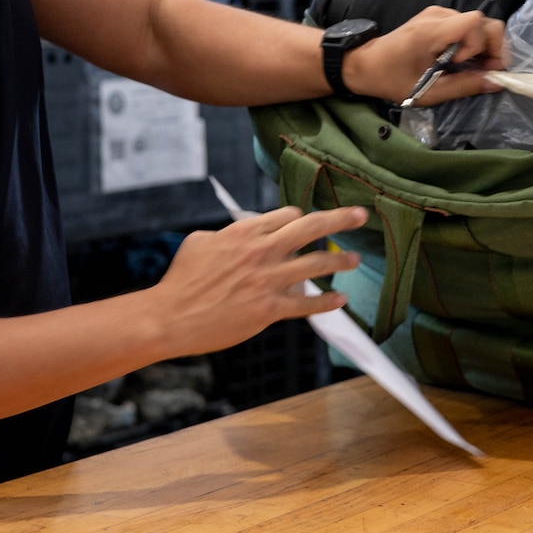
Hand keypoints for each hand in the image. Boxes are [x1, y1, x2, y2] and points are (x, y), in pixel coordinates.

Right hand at [146, 205, 365, 355]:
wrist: (171, 316)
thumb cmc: (181, 279)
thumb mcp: (199, 242)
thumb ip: (226, 235)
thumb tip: (239, 234)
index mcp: (244, 232)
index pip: (287, 215)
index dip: (301, 218)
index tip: (307, 223)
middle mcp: (261, 252)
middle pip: (310, 228)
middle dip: (340, 219)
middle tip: (361, 216)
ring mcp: (268, 281)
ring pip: (315, 264)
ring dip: (340, 261)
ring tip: (355, 259)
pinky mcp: (269, 309)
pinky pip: (306, 305)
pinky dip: (326, 302)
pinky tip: (340, 300)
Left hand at [342, 6, 505, 105]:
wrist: (366, 64)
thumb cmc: (392, 80)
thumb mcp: (428, 92)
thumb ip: (464, 86)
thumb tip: (496, 82)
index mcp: (431, 31)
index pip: (475, 22)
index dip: (480, 45)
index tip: (465, 65)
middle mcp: (437, 15)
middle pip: (482, 21)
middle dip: (489, 47)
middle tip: (482, 70)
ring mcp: (437, 13)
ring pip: (477, 24)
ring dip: (480, 47)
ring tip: (466, 68)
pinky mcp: (437, 17)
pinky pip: (466, 26)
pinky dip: (471, 43)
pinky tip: (458, 60)